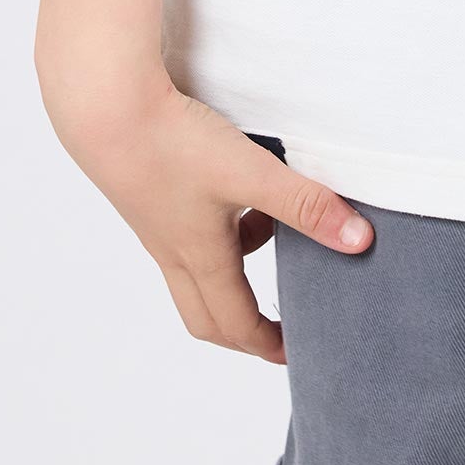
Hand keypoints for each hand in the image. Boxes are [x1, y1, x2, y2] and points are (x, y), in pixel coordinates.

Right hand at [41, 64, 372, 362]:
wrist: (105, 110)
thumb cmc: (174, 145)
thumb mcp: (252, 175)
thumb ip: (306, 205)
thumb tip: (359, 240)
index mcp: (203, 258)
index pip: (237, 323)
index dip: (268, 345)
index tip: (295, 354)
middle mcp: (175, 250)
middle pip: (207, 314)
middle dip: (244, 329)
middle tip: (279, 328)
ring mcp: (157, 225)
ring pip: (196, 270)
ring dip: (234, 268)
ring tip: (273, 234)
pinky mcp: (149, 196)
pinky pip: (186, 235)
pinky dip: (217, 232)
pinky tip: (237, 192)